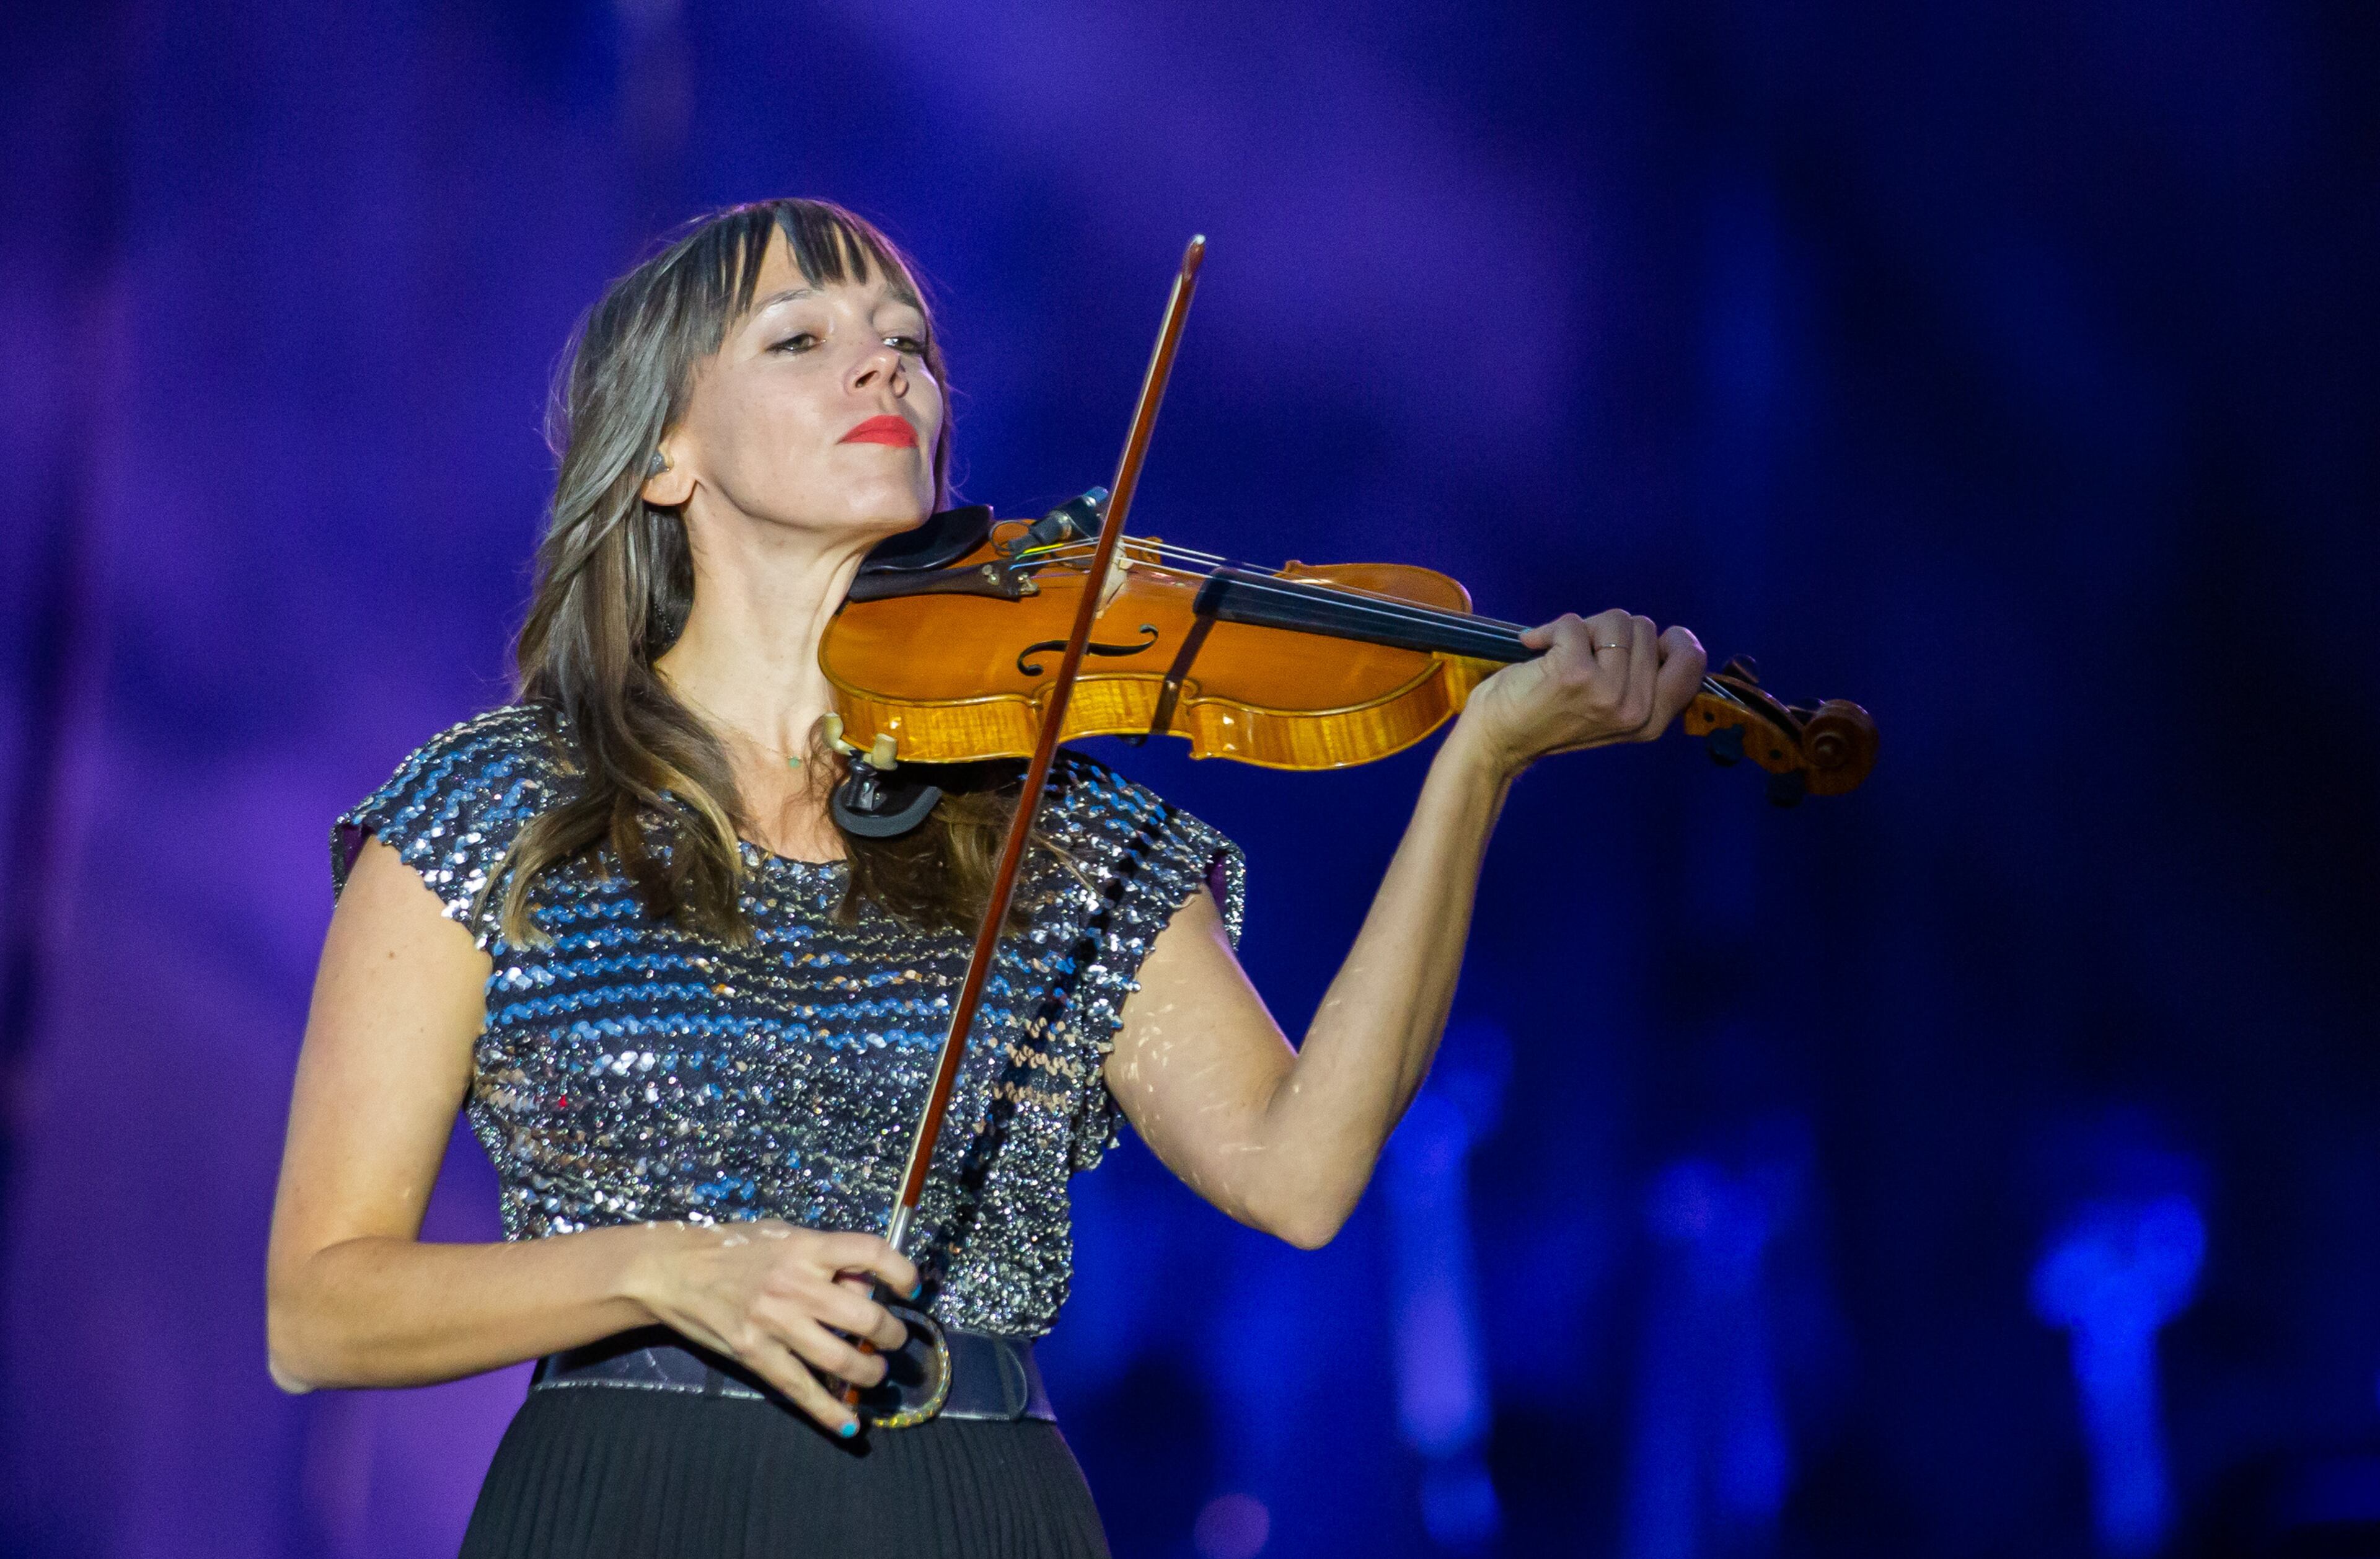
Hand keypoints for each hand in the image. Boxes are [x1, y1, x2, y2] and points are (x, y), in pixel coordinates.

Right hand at [626, 1219, 919, 1435]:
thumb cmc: (732, 1247)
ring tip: (875, 1372)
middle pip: (865, 1317)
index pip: (870, 1253)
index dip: (901, 1270)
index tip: (912, 1286)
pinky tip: (850, 1424)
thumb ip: (823, 1254)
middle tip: (895, 1338)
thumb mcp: (783, 1234)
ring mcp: (775, 1323)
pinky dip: (829, 1412)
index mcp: (806, 1248)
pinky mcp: (755, 1354)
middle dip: (891, 1333)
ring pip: (841, 1359)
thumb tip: (864, 1283)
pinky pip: (800, 1389)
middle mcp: (795, 1285)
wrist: (672, 1270)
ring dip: (870, 1371)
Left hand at [1453, 609, 1707, 778]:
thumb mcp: (1609, 709)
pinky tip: (1535, 648)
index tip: (1639, 639)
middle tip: (1583, 654)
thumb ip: (1639, 679)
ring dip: (1582, 627)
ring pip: (1615, 620)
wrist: (1497, 740)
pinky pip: (1574, 623)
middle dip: (1611, 630)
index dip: (1673, 639)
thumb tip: (1653, 634)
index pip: (1691, 663)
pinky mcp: (1575, 674)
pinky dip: (1550, 628)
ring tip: (1560, 654)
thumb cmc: (1549, 717)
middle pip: (1646, 629)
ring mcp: (1608, 692)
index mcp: (1651, 720)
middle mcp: (1636, 709)